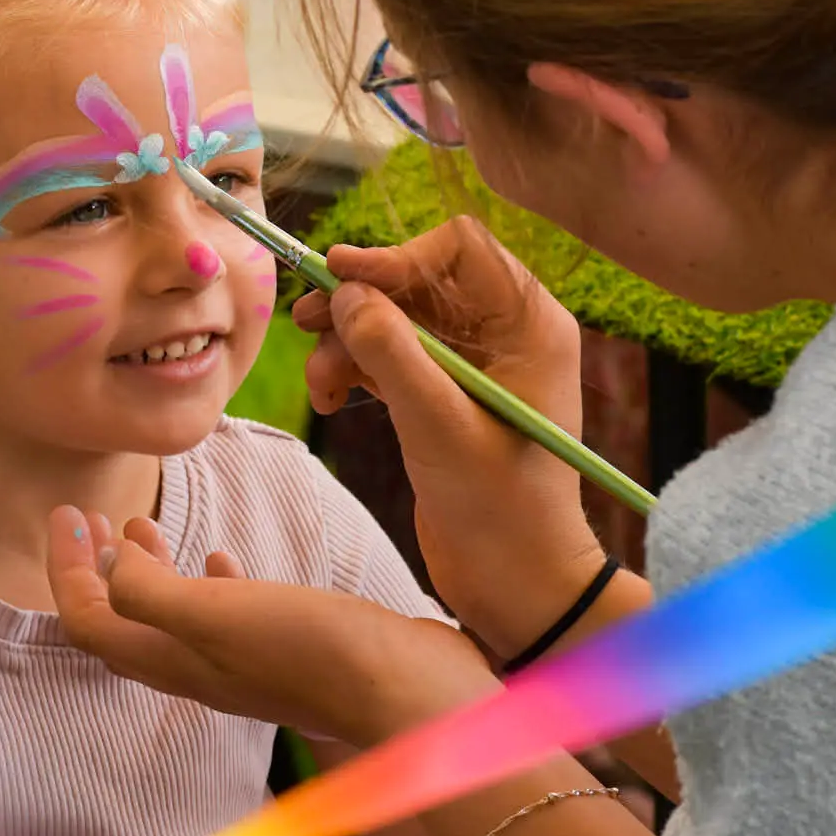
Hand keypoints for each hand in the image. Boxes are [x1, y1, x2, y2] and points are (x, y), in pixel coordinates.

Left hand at [48, 506, 498, 747]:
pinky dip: (208, 580)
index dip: (65, 569)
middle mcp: (197, 668)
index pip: (87, 620)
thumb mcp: (214, 613)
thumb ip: (149, 591)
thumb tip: (116, 560)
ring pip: (169, 615)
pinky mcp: (285, 645)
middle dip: (93, 570)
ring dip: (144, 570)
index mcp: (169, 661)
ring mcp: (242, 660)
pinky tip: (219, 557)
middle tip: (85, 518)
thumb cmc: (309, 650)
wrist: (404, 690)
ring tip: (138, 525)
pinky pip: (227, 611)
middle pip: (119, 622)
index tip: (65, 513)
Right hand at [294, 217, 606, 656]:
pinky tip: (331, 400)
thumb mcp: (439, 425)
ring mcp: (472, 366)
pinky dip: (354, 369)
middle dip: (360, 300)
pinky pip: (390, 356)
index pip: (459, 249)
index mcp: (529, 325)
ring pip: (395, 318)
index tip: (340, 278)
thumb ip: (391, 352)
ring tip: (321, 385)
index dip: (395, 256)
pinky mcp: (444, 397)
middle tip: (306, 320)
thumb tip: (346, 291)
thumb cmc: (500, 509)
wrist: (516, 586)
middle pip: (418, 280)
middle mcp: (504, 335)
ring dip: (348, 342)